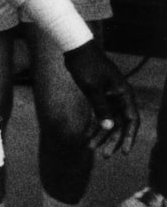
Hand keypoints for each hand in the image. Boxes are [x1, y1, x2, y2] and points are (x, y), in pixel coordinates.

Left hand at [64, 39, 139, 155]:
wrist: (75, 50)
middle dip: (112, 140)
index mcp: (124, 94)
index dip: (129, 137)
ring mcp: (110, 97)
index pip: (132, 120)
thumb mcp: (92, 89)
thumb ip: (101, 108)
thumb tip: (109, 128)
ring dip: (102, 135)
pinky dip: (95, 126)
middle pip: (120, 124)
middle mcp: (120, 97)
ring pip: (110, 122)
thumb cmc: (86, 66)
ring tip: (90, 148)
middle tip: (104, 156)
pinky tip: (88, 137)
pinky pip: (101, 115)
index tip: (124, 152)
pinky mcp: (100, 96)